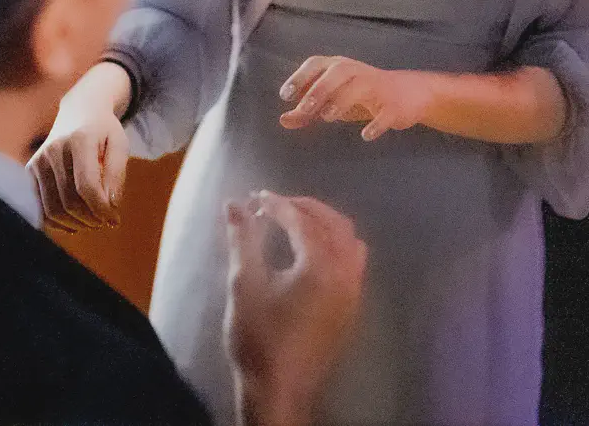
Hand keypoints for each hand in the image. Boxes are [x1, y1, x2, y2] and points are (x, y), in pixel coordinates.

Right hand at [29, 63, 129, 231]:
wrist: (79, 112)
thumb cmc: (103, 131)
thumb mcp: (119, 145)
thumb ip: (116, 174)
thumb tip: (111, 205)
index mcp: (79, 140)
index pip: (87, 186)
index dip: (101, 209)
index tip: (114, 219)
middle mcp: (54, 150)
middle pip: (70, 201)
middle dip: (91, 219)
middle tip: (106, 222)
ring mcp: (38, 161)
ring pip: (53, 209)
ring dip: (75, 224)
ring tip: (92, 222)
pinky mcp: (30, 171)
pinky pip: (40, 208)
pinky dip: (58, 223)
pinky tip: (74, 223)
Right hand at [225, 192, 366, 425]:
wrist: (280, 389)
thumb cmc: (259, 337)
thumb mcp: (244, 284)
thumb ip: (243, 240)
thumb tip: (234, 204)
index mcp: (320, 265)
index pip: (302, 220)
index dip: (278, 204)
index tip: (255, 198)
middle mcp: (345, 272)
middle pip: (333, 223)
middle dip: (305, 207)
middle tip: (274, 204)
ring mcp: (354, 290)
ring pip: (349, 240)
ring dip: (324, 223)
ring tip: (295, 221)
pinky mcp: (352, 306)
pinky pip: (354, 260)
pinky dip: (336, 243)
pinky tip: (313, 250)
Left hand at [278, 57, 432, 140]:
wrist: (408, 93)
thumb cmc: (361, 95)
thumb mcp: (333, 100)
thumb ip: (308, 111)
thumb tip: (283, 120)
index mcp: (339, 67)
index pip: (316, 64)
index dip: (299, 77)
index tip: (286, 95)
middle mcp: (357, 72)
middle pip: (337, 72)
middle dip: (319, 89)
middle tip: (304, 110)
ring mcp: (378, 87)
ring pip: (360, 86)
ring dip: (342, 100)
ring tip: (328, 117)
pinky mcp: (394, 105)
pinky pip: (386, 113)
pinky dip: (376, 124)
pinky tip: (365, 135)